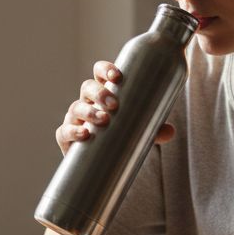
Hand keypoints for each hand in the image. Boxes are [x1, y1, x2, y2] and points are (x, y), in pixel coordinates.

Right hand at [54, 60, 174, 154]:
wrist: (103, 164)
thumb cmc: (120, 137)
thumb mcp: (140, 132)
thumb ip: (154, 130)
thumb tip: (169, 131)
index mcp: (103, 94)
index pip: (100, 73)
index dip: (105, 70)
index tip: (117, 76)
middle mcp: (87, 102)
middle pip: (87, 87)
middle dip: (99, 93)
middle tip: (114, 104)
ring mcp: (74, 119)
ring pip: (75, 108)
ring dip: (88, 111)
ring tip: (103, 120)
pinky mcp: (67, 138)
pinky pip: (64, 131)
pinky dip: (72, 131)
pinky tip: (84, 134)